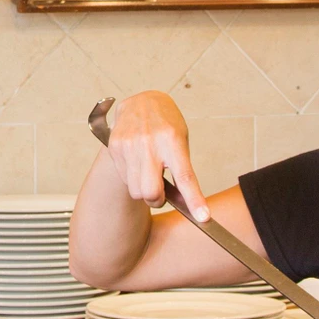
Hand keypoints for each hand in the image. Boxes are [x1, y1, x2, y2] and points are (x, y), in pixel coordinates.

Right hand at [106, 91, 208, 220]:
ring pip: (135, 190)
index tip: (203, 218)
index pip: (185, 176)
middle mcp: (149, 143)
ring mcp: (129, 145)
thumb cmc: (166, 123)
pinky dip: (132, 178)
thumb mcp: (180, 140)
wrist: (141, 101)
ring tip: (148, 173)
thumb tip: (183, 202)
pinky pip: (125, 178)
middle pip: (151, 192)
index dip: (194, 200)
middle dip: (156, 200)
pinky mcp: (115, 146)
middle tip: (161, 194)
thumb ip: (180, 168)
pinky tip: (136, 161)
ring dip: (143, 190)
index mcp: (172, 140)